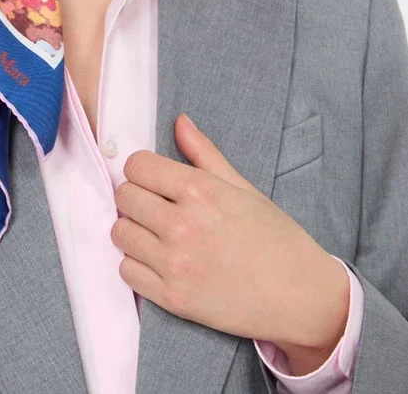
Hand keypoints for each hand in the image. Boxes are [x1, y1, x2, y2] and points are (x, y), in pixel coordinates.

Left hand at [110, 113, 349, 355]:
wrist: (301, 297)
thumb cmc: (276, 238)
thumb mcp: (243, 188)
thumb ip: (204, 153)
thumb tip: (179, 121)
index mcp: (201, 191)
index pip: (137, 166)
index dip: (142, 169)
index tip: (153, 178)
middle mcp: (183, 225)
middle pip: (125, 196)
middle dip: (136, 196)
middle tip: (155, 205)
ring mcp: (175, 264)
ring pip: (120, 233)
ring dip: (133, 229)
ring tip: (155, 233)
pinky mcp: (173, 298)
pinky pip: (127, 271)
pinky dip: (137, 264)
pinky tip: (158, 261)